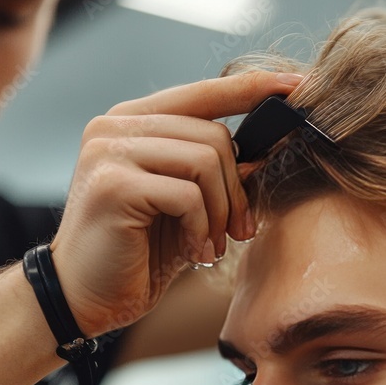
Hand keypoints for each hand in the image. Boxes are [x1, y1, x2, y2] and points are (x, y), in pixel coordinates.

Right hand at [49, 71, 302, 337]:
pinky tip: (194, 252)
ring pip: (205, 160)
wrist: (87, 298)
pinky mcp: (113, 184)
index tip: (298, 85)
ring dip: (220, 212)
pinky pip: (188, 194)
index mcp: (135, 122)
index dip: (253, 88)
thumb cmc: (137, 254)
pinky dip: (202, 227)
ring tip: (210, 244)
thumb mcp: (189, 209)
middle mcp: (116, 125)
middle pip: (214, 134)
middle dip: (237, 190)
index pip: (204, 93)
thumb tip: (267, 152)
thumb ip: (218, 176)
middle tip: (237, 231)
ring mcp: (109, 150)